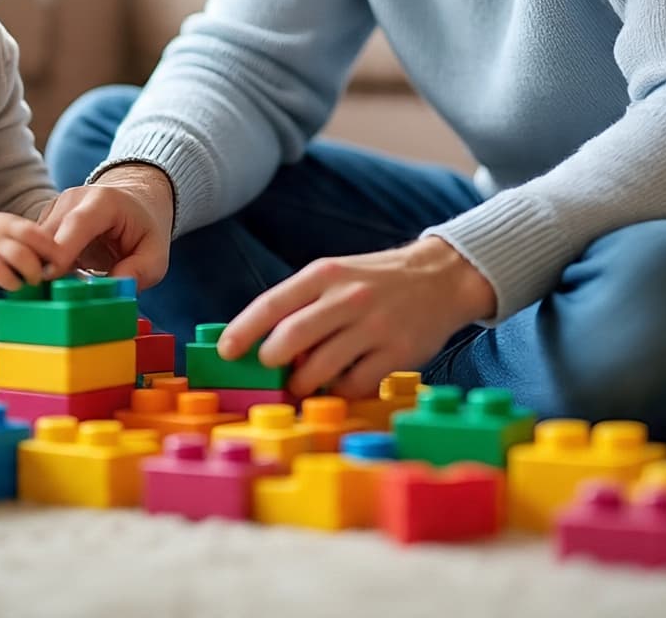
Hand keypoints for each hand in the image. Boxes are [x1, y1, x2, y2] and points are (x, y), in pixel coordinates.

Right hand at [0, 207, 72, 289]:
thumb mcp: (9, 232)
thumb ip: (30, 243)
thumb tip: (58, 261)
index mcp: (16, 224)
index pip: (41, 231)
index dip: (55, 248)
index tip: (64, 263)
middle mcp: (4, 231)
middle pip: (32, 240)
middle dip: (46, 259)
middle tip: (50, 274)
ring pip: (17, 254)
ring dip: (31, 270)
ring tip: (33, 281)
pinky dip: (9, 280)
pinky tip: (13, 285)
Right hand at [39, 163, 173, 289]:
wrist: (134, 201)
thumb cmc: (144, 228)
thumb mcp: (155, 254)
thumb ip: (139, 272)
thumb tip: (109, 292)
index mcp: (103, 202)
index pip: (76, 225)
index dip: (61, 252)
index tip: (51, 279)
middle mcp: (72, 200)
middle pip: (46, 236)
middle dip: (46, 268)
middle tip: (60, 298)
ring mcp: (55, 209)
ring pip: (34, 244)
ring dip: (43, 270)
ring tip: (68, 287)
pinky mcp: (44, 221)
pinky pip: (33, 248)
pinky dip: (42, 267)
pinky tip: (62, 278)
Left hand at [218, 237, 496, 399]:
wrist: (440, 277)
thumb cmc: (374, 281)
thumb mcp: (336, 276)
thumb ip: (302, 304)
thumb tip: (261, 342)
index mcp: (325, 274)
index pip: (273, 302)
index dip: (244, 330)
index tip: (225, 352)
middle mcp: (348, 297)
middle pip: (291, 337)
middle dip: (271, 359)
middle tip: (270, 367)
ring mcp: (374, 326)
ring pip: (319, 367)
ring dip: (302, 383)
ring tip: (301, 382)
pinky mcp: (397, 352)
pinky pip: (354, 384)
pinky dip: (338, 391)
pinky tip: (339, 382)